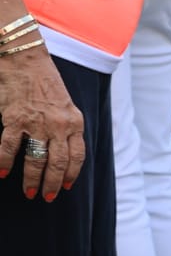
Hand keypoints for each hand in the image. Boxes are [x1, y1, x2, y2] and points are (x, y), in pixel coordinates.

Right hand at [0, 42, 86, 199]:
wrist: (24, 58)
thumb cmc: (45, 80)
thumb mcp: (66, 104)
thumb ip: (67, 126)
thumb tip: (63, 148)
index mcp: (75, 123)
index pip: (77, 156)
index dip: (72, 175)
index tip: (65, 187)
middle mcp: (59, 126)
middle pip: (58, 163)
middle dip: (52, 183)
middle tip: (46, 197)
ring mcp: (37, 123)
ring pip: (36, 159)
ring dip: (32, 178)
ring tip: (29, 192)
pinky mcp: (15, 118)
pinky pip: (9, 147)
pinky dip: (5, 162)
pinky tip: (2, 172)